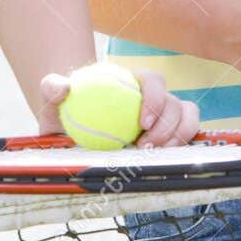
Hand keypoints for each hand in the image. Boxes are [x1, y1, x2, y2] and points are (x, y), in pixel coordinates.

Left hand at [37, 69, 200, 147]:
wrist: (73, 123)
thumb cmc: (67, 106)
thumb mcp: (53, 95)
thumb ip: (53, 87)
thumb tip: (63, 88)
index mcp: (133, 81)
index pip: (154, 80)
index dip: (155, 98)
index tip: (142, 121)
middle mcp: (153, 97)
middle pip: (175, 103)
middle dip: (167, 126)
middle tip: (144, 147)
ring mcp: (164, 116)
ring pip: (187, 118)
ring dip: (177, 137)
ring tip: (153, 154)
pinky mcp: (168, 134)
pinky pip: (184, 136)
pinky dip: (180, 146)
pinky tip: (160, 159)